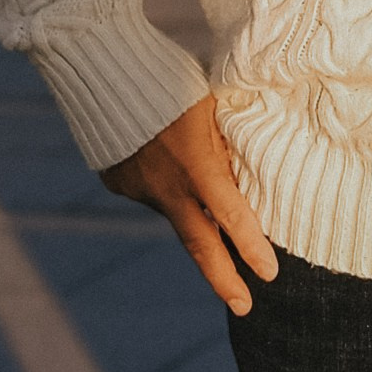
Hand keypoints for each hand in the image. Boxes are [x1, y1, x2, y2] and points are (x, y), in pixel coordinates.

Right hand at [99, 96, 278, 316]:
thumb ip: (225, 149)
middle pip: (200, 244)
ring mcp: (138, 188)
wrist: (101, 64)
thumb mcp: (212, 108)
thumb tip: (241, 179)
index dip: (251, 249)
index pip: (231, 218)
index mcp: (197, 167)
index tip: (270, 275)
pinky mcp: (118, 182)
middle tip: (245, 307)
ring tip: (186, 156)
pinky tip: (160, 152)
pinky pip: (151, 190)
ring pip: (176, 208)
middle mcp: (166, 187)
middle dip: (224, 278)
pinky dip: (163, 182)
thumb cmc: (171, 76)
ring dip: (190, 202)